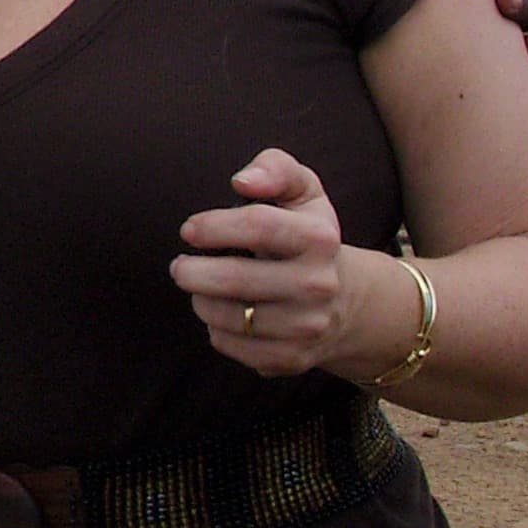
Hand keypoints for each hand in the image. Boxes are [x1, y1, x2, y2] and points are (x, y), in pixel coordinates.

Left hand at [171, 148, 368, 378]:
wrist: (346, 299)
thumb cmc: (305, 235)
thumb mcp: (302, 192)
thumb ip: (275, 168)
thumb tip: (243, 180)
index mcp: (319, 238)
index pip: (258, 226)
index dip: (214, 226)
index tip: (189, 231)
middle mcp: (318, 284)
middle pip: (236, 280)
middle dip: (193, 272)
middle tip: (181, 266)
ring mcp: (308, 326)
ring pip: (230, 318)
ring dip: (202, 301)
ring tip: (202, 287)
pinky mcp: (293, 358)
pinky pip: (232, 346)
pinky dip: (216, 330)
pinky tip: (224, 314)